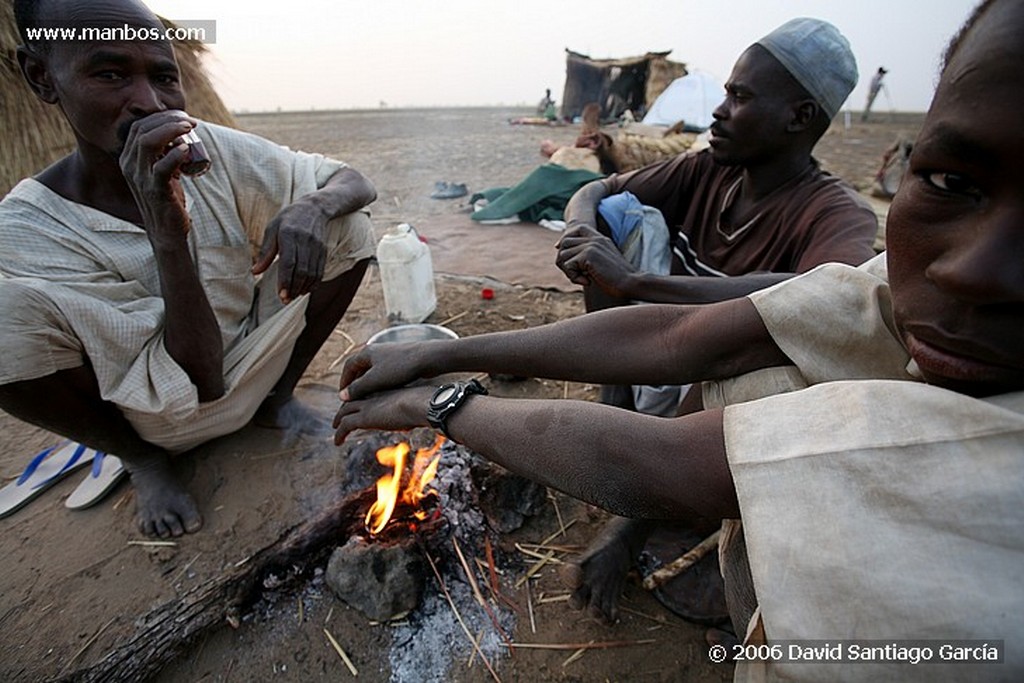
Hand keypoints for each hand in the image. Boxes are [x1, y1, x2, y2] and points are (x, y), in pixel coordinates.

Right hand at [119, 111, 197, 241]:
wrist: (166, 230)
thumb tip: (181, 131)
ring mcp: (141, 178)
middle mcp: (130, 166)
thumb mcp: (161, 171)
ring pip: (147, 143)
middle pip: (142, 130)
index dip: (160, 117)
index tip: (183, 117)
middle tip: (190, 122)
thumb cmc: (167, 197)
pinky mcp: (155, 191)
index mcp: (129, 159)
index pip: (138, 127)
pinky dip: (174, 155)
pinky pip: (161, 168)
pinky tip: (186, 149)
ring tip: (189, 129)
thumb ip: (164, 153)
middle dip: (167, 120)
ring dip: (170, 131)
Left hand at [252, 200, 328, 302]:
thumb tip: (255, 271)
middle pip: (301, 270)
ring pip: (312, 273)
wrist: (314, 208)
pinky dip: (313, 283)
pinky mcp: (324, 251)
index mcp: (288, 234)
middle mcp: (304, 241)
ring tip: (294, 296)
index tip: (281, 295)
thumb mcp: (271, 230)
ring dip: (303, 288)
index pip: (289, 262)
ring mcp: (316, 246)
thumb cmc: (288, 220)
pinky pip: (320, 271)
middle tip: (285, 300)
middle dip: (294, 288)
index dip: (285, 280)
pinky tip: (305, 289)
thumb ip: (265, 252)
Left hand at [333, 385, 434, 443]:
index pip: (369, 395)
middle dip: (346, 408)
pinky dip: (339, 434)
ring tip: (336, 429)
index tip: (361, 407)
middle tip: (341, 416)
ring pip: (344, 412)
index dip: (363, 401)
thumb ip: (414, 413)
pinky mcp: (364, 418)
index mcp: (387, 392)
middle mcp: (375, 396)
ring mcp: (367, 406)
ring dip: (338, 421)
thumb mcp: (418, 408)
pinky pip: (345, 426)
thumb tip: (418, 422)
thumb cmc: (425, 405)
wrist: (420, 403)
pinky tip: (337, 442)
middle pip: (353, 401)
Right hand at [339, 341, 434, 401]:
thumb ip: (358, 388)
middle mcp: (376, 350)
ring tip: (365, 398)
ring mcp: (389, 355)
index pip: (349, 366)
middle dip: (355, 383)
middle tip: (352, 397)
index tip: (342, 394)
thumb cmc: (400, 367)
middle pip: (360, 368)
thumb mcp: (375, 380)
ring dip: (367, 383)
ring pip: (372, 371)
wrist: (427, 358)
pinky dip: (379, 382)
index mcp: (367, 352)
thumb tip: (342, 396)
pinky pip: (384, 372)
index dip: (344, 381)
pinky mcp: (400, 360)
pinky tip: (383, 393)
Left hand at [556, 224, 637, 296]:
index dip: (566, 239)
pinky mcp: (588, 254)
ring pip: (563, 255)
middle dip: (564, 261)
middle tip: (576, 274)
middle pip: (565, 243)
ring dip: (569, 271)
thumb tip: (569, 258)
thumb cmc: (617, 278)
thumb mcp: (602, 263)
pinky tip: (587, 282)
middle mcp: (595, 239)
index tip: (560, 249)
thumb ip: (589, 256)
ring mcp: (591, 245)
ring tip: (583, 279)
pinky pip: (568, 265)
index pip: (578, 228)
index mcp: (600, 239)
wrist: (631, 283)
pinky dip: (574, 277)